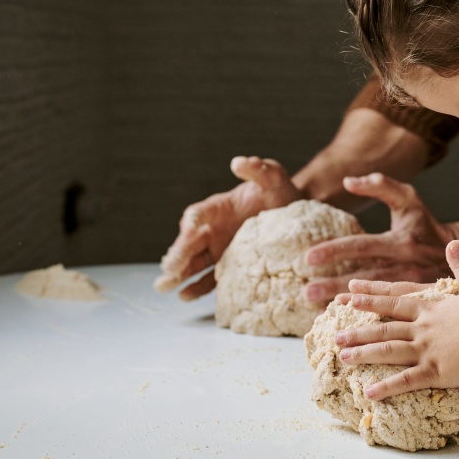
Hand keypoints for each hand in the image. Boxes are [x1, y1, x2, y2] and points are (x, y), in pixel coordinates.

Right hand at [155, 156, 302, 299]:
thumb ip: (258, 169)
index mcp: (218, 208)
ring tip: (164, 286)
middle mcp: (213, 229)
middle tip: (168, 269)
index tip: (188, 232)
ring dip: (178, 274)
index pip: (197, 214)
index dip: (191, 223)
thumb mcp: (273, 177)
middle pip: (189, 242)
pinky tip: (184, 296)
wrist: (294, 216)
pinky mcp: (228, 267)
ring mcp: (218, 249)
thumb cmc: (280, 192)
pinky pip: (209, 278)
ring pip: (193, 262)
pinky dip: (197, 287)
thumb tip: (239, 162)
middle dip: (177, 255)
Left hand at [300, 173, 457, 302]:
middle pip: (364, 277)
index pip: (362, 246)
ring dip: (347, 305)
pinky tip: (347, 324)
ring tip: (318, 310)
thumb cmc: (426, 224)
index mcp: (401, 241)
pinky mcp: (417, 302)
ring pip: (374, 299)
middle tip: (306, 291)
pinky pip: (388, 311)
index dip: (335, 251)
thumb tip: (348, 181)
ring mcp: (412, 287)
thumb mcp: (408, 199)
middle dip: (334, 284)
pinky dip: (367, 317)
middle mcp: (406, 265)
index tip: (309, 257)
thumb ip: (380, 185)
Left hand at [335, 240, 458, 400]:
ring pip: (388, 351)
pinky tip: (369, 392)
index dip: (371, 299)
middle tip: (336, 336)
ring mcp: (426, 350)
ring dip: (364, 354)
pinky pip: (406, 381)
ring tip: (343, 358)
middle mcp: (422, 328)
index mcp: (430, 308)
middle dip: (358, 332)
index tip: (350, 297)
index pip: (394, 301)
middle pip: (384, 328)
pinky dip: (387, 387)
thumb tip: (454, 242)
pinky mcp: (435, 371)